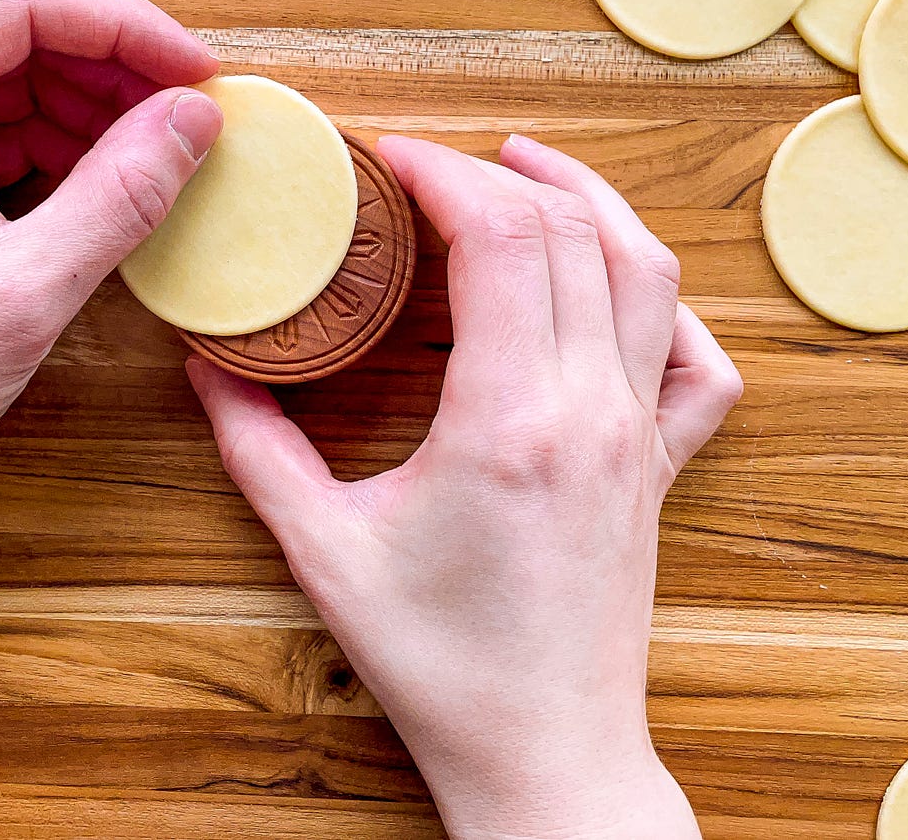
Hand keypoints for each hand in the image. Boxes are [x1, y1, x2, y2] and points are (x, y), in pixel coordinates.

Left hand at [0, 0, 221, 551]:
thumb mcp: (26, 288)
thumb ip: (121, 193)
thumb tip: (197, 118)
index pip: (14, 5)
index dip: (122, 26)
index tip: (197, 70)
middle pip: (12, 33)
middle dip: (110, 68)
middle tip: (188, 118)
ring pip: (8, 79)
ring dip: (88, 109)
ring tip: (153, 157)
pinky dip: (55, 150)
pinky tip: (104, 185)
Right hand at [188, 135, 741, 838]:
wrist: (542, 751)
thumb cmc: (438, 664)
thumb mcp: (322, 552)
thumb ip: (255, 450)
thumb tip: (209, 369)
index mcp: (508, 419)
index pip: (500, 236)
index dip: (443, 172)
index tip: (391, 155)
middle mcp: (591, 410)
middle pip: (570, 231)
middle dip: (500, 172)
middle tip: (435, 165)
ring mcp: (639, 436)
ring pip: (649, 272)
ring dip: (593, 201)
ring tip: (532, 167)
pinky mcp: (660, 467)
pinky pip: (698, 360)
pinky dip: (666, 301)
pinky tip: (621, 287)